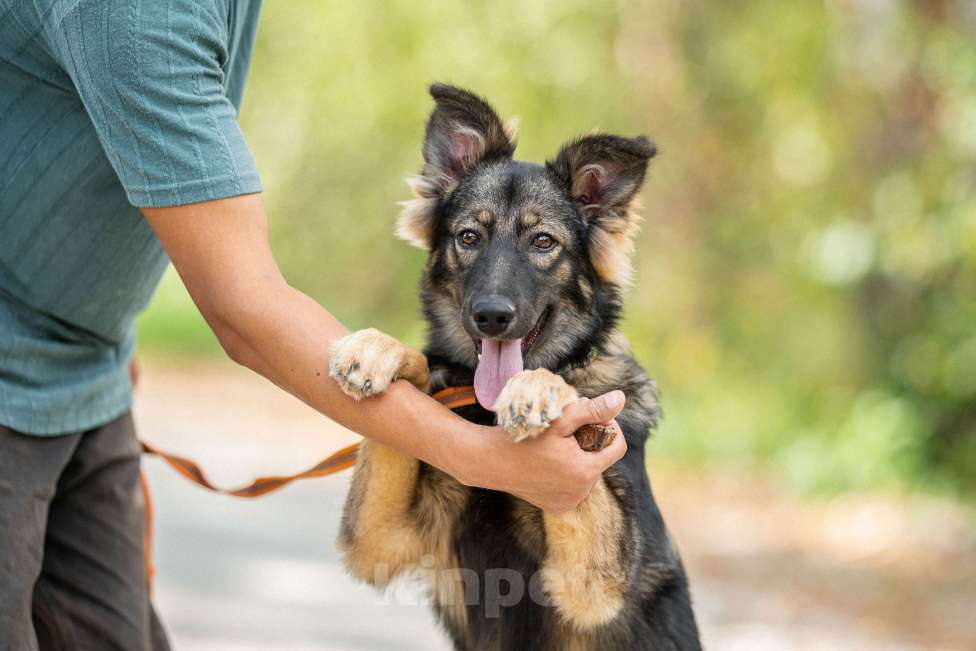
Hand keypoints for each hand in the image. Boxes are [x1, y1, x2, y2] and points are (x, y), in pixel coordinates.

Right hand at [449, 391, 626, 513]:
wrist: (490, 461)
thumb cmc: (524, 437)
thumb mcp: (559, 420)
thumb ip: (592, 410)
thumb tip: (621, 398)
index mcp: (586, 471)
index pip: (617, 447)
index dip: (610, 428)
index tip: (592, 417)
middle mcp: (581, 492)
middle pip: (600, 460)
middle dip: (591, 442)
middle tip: (568, 429)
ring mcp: (569, 502)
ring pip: (587, 473)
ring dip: (580, 458)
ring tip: (557, 446)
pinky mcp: (557, 507)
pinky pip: (574, 487)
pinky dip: (568, 475)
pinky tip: (550, 464)